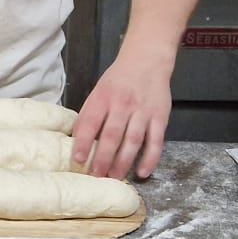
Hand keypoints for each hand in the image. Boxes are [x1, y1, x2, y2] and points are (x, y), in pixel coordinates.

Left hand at [70, 47, 174, 181]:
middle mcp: (123, 104)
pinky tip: (142, 172)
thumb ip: (89, 115)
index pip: (91, 122)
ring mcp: (143, 112)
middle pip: (112, 135)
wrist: (147, 61)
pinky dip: (150, 159)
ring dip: (124, 162)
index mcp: (103, 98)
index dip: (84, 142)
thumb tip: (77, 140)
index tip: (78, 159)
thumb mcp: (98, 91)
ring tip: (115, 176)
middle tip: (96, 175)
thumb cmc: (118, 80)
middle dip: (103, 158)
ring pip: (133, 140)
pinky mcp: (160, 118)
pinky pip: (156, 142)